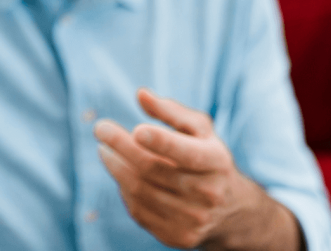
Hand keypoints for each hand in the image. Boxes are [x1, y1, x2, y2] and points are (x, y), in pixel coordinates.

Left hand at [95, 89, 297, 249]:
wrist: (230, 209)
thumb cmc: (206, 155)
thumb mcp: (199, 128)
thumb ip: (170, 110)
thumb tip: (140, 95)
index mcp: (216, 161)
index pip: (186, 153)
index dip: (160, 141)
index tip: (136, 129)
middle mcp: (208, 193)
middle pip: (152, 170)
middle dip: (121, 146)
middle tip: (100, 129)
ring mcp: (193, 219)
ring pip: (141, 191)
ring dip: (115, 167)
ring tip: (104, 150)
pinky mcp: (178, 236)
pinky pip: (139, 212)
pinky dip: (124, 190)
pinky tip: (120, 173)